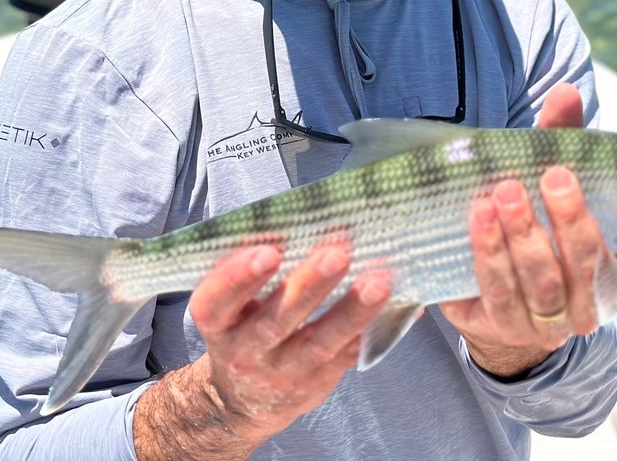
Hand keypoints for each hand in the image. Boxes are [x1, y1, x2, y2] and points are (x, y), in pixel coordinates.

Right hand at [133, 242, 390, 458]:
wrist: (243, 399)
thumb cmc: (242, 325)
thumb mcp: (229, 305)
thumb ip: (251, 270)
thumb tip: (302, 218)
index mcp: (218, 323)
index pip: (216, 303)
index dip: (237, 278)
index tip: (269, 252)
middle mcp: (245, 351)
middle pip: (275, 321)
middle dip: (308, 286)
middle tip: (337, 255)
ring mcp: (282, 372)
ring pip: (318, 343)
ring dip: (350, 311)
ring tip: (379, 283)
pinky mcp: (315, 383)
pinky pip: (347, 355)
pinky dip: (374, 329)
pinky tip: (401, 305)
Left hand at [439, 82, 616, 376]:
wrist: (495, 274)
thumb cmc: (543, 217)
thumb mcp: (560, 178)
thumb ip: (566, 140)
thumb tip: (565, 93)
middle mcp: (595, 307)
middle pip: (593, 273)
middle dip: (573, 223)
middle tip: (555, 178)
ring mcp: (552, 324)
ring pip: (544, 286)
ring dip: (524, 236)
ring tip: (506, 191)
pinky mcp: (505, 327)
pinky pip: (500, 293)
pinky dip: (489, 251)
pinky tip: (480, 215)